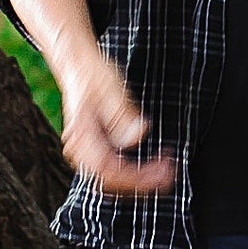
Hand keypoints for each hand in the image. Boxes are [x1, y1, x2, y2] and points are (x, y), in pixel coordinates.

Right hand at [59, 50, 176, 195]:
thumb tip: (137, 136)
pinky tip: (150, 166)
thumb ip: (123, 113)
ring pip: (110, 180)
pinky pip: (111, 170)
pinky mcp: (94, 147)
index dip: (136, 178)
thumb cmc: (93, 73)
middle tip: (169, 173)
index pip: (108, 170)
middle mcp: (79, 147)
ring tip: (164, 172)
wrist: (78, 65)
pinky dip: (131, 174)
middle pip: (109, 182)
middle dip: (141, 183)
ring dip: (137, 181)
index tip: (162, 172)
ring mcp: (85, 149)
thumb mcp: (110, 87)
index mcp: (82, 134)